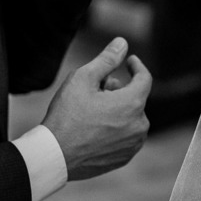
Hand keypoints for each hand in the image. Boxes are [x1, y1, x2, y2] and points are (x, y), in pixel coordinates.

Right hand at [41, 37, 151, 180]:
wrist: (55, 155)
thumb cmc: (67, 115)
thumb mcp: (83, 78)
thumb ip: (106, 59)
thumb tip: (122, 43)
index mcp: (133, 104)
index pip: (145, 78)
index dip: (136, 66)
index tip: (129, 61)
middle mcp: (139, 125)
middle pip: (135, 98)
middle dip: (119, 90)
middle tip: (96, 90)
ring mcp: (133, 144)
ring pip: (131, 118)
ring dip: (118, 109)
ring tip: (93, 110)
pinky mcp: (124, 158)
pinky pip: (125, 136)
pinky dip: (115, 128)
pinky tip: (94, 128)